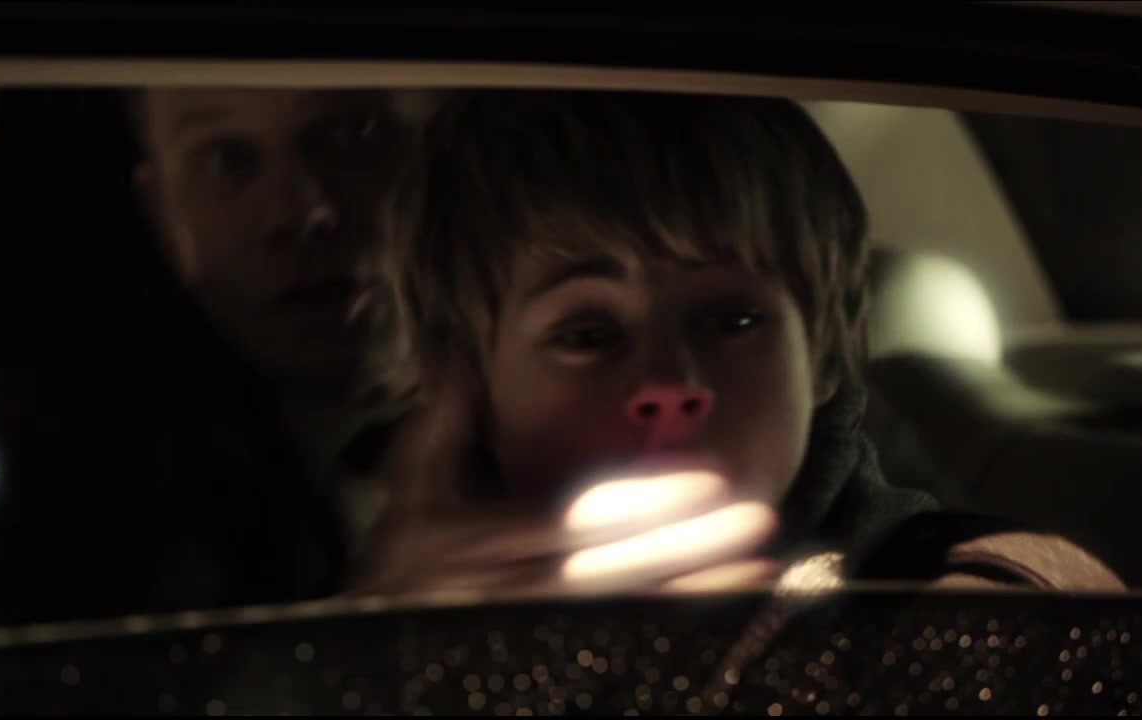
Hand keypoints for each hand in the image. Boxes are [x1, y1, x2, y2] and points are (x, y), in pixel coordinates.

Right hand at [349, 360, 779, 597]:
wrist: (382, 625)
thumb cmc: (406, 551)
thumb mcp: (413, 482)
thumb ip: (441, 422)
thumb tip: (462, 357)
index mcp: (482, 539)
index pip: (577, 519)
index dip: (647, 501)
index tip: (708, 481)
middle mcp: (512, 588)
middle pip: (615, 567)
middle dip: (690, 545)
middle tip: (756, 520)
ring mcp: (534, 625)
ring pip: (625, 608)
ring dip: (696, 590)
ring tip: (759, 570)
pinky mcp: (553, 648)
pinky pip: (620, 636)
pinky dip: (674, 623)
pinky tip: (723, 611)